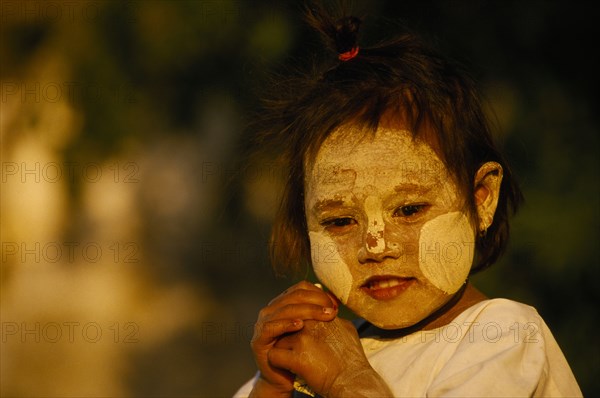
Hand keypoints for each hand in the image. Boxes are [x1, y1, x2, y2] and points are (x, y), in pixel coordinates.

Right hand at [249, 281, 338, 396]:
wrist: (283, 377)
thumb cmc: (300, 352)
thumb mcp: (311, 329)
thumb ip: (318, 314)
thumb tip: (335, 300)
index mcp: (282, 303)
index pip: (300, 288)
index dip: (318, 293)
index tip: (335, 305)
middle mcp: (271, 309)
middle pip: (294, 297)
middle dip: (316, 302)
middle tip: (332, 311)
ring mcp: (262, 323)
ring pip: (285, 310)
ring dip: (307, 311)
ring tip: (324, 316)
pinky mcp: (258, 339)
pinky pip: (271, 327)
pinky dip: (286, 324)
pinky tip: (300, 325)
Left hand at [271, 317, 392, 396]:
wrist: (352, 381)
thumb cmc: (352, 359)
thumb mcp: (348, 330)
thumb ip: (335, 320)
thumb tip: (331, 313)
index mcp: (321, 317)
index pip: (299, 312)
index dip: (295, 323)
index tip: (296, 333)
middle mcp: (311, 325)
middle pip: (287, 324)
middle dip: (286, 334)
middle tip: (290, 345)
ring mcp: (302, 340)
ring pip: (279, 339)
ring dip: (281, 347)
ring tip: (288, 357)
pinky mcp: (296, 358)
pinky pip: (274, 356)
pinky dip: (276, 361)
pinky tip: (284, 366)